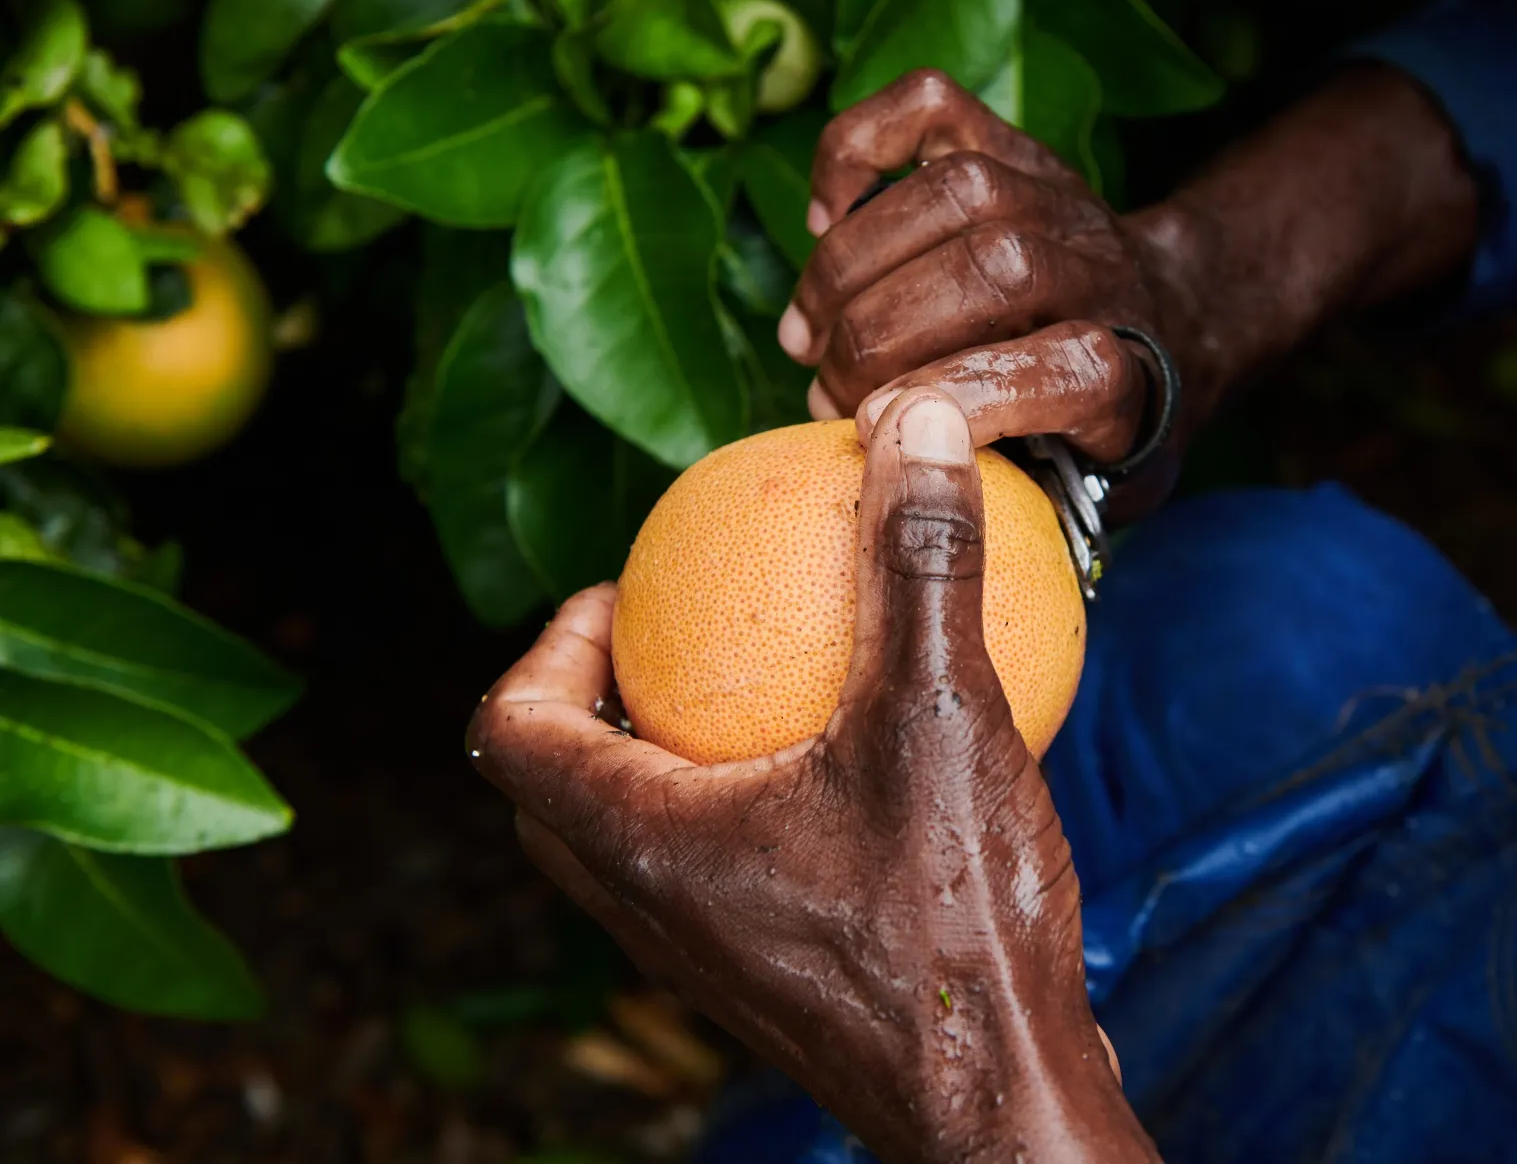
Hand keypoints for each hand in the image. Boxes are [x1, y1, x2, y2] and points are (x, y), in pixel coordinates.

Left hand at [468, 391, 1155, 1163]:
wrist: (1001, 1103)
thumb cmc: (953, 926)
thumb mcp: (939, 712)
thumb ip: (917, 561)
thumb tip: (905, 422)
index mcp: (645, 841)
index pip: (514, 730)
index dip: (540, 646)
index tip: (617, 588)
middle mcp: (654, 910)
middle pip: (555, 792)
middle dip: (587, 703)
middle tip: (660, 636)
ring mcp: (710, 958)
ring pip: (631, 845)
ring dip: (659, 761)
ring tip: (746, 692)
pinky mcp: (775, 983)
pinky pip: (716, 877)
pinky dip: (741, 808)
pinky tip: (854, 766)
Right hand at [784, 69, 1173, 472]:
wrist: (1176, 319)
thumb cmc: (1110, 423)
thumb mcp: (1097, 490)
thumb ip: (1018, 496)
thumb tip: (907, 492)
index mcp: (1135, 369)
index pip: (1077, 367)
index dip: (979, 396)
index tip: (888, 430)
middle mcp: (1102, 269)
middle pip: (998, 268)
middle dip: (882, 334)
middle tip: (828, 394)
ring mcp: (1056, 195)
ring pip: (957, 190)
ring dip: (853, 264)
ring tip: (808, 334)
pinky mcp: (1012, 145)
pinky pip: (931, 104)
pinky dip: (857, 146)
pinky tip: (823, 218)